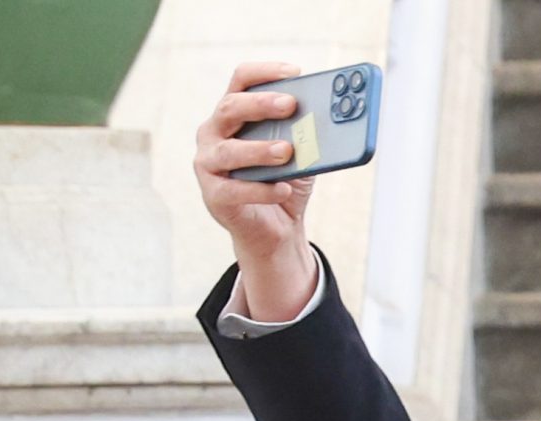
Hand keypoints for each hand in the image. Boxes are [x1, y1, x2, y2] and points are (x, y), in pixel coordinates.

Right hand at [192, 63, 320, 314]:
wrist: (277, 229)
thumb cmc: (284, 181)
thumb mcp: (300, 154)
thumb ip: (307, 135)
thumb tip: (332, 118)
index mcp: (234, 115)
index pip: (241, 81)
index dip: (264, 72)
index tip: (294, 72)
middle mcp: (213, 133)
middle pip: (230, 108)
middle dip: (261, 104)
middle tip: (291, 105)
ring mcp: (208, 163)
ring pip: (228, 150)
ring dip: (259, 149)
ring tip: (287, 151)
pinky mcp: (213, 196)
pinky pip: (234, 190)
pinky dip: (261, 190)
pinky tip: (283, 189)